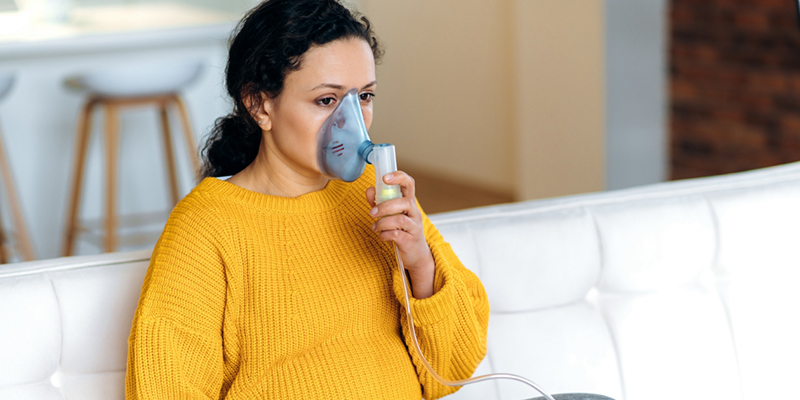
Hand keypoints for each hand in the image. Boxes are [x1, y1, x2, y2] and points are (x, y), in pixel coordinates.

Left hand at [366, 171, 435, 298]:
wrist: (415, 255)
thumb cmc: (401, 232)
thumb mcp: (390, 215)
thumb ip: (379, 202)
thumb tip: (370, 190)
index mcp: (409, 203)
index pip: (409, 183)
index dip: (398, 177)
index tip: (385, 178)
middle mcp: (415, 213)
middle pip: (404, 202)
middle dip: (385, 206)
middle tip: (372, 213)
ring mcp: (415, 227)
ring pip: (400, 219)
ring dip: (382, 223)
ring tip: (375, 227)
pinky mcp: (411, 240)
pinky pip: (397, 234)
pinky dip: (385, 235)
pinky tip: (382, 236)